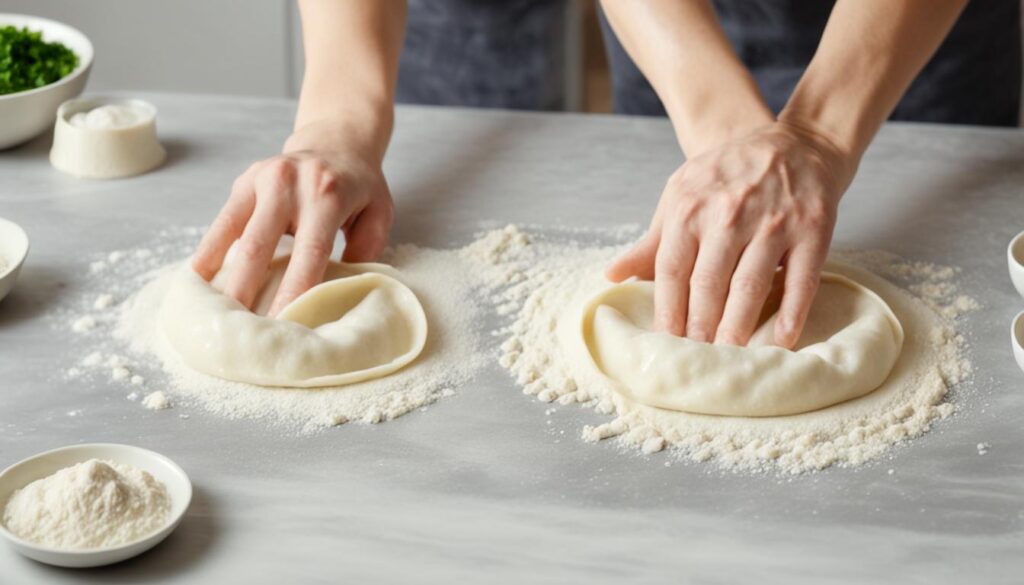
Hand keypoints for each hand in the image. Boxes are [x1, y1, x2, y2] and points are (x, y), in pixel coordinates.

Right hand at [192, 133, 393, 315]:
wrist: (337, 140)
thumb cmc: (360, 188)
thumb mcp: (379, 213)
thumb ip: (366, 250)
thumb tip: (341, 292)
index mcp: (327, 196)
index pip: (309, 254)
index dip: (294, 292)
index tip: (282, 326)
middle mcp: (289, 184)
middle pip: (260, 248)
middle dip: (246, 293)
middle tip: (237, 332)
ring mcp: (261, 180)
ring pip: (233, 236)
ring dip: (220, 277)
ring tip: (211, 313)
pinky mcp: (243, 182)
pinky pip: (220, 223)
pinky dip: (208, 253)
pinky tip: (198, 281)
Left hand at [605, 121, 854, 347]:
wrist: (795, 144)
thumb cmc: (729, 178)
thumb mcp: (682, 196)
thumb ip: (652, 241)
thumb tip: (612, 275)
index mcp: (690, 207)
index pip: (672, 270)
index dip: (667, 310)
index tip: (665, 343)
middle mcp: (729, 214)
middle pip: (707, 283)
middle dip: (699, 327)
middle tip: (696, 360)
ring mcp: (773, 221)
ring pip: (749, 285)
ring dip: (737, 327)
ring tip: (729, 359)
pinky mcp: (812, 228)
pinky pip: (801, 279)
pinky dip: (791, 313)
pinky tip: (781, 340)